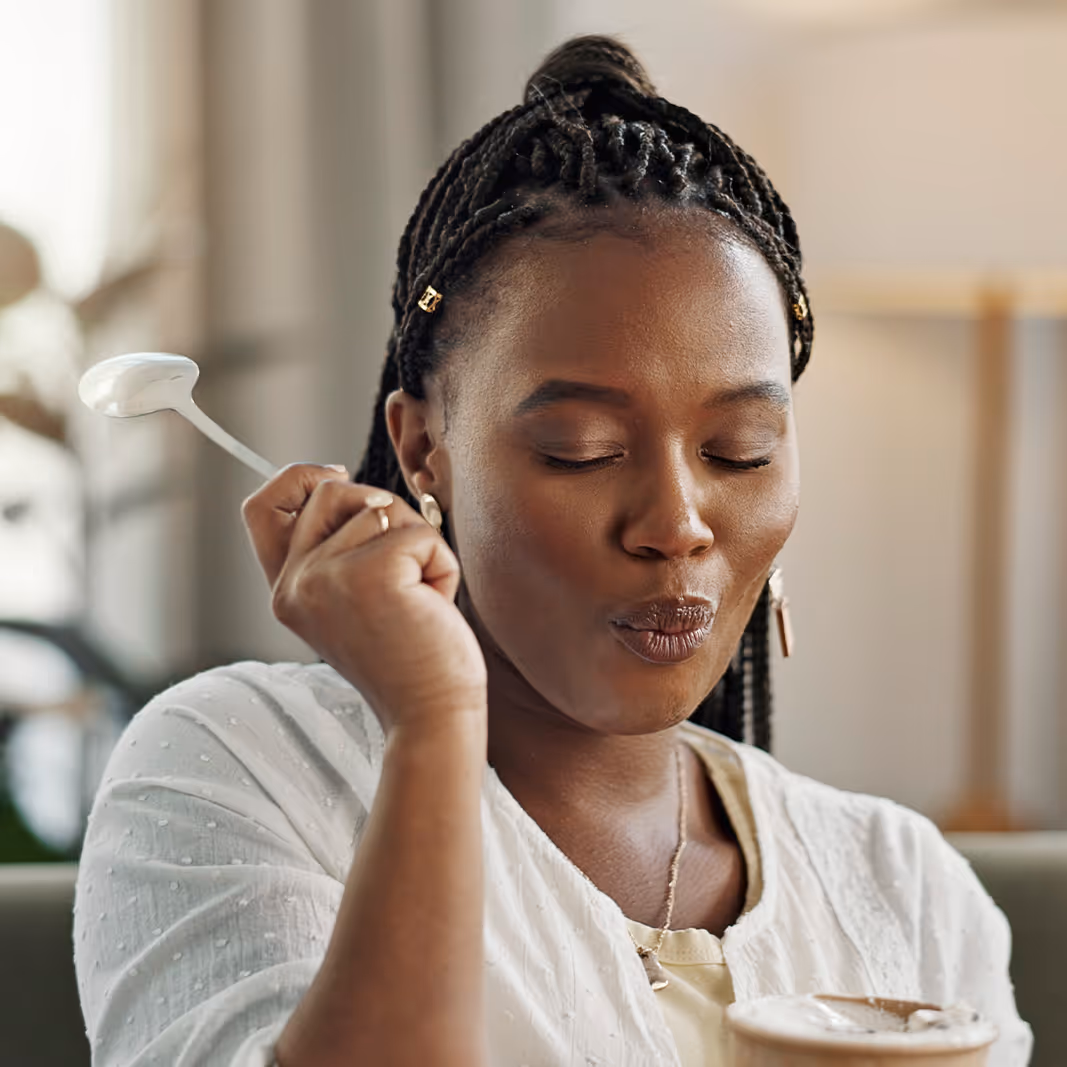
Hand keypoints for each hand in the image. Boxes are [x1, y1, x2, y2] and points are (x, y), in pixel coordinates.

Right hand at [242, 464, 486, 736]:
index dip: (297, 477)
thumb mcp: (353, 601)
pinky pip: (422, 535)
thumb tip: (345, 483)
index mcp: (286, 590)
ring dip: (419, 547)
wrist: (430, 716)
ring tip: (418, 601)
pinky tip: (433, 609)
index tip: (336, 475)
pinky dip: (442, 567)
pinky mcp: (371, 575)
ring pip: (384, 509)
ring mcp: (327, 578)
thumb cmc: (407, 659)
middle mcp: (295, 583)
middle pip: (331, 490)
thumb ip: (337, 551)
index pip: (262, 508)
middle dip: (382, 510)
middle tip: (405, 565)